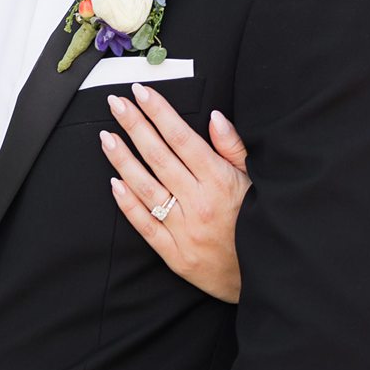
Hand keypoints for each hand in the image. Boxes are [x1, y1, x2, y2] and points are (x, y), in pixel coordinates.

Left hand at [102, 83, 250, 302]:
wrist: (263, 275)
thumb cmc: (259, 222)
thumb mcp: (256, 180)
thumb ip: (233, 149)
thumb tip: (214, 117)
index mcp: (220, 181)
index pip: (182, 139)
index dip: (159, 113)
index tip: (141, 93)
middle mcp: (199, 203)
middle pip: (159, 157)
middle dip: (135, 126)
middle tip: (115, 103)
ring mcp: (184, 230)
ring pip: (146, 188)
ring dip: (123, 160)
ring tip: (106, 137)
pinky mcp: (175, 255)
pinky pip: (145, 226)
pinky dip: (128, 204)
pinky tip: (114, 183)